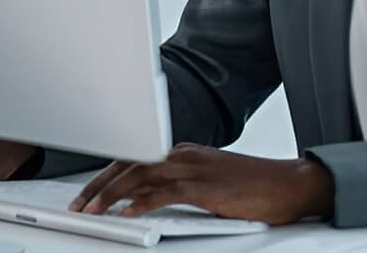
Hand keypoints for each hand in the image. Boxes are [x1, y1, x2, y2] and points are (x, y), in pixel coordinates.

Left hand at [72, 144, 333, 224]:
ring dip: (111, 194)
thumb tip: (144, 200)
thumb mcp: (209, 183)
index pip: (136, 157)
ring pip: (142, 175)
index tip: (86, 192)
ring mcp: (196, 169)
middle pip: (131, 163)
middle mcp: (187, 155)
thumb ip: (178, 186)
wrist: (289, 185)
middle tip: (78, 204)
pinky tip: (127, 213)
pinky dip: (142, 202)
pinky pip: (166, 192)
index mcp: (186, 153)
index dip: (107, 174)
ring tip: (91, 210)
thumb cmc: (254, 187)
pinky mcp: (207, 187)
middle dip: (99, 184)